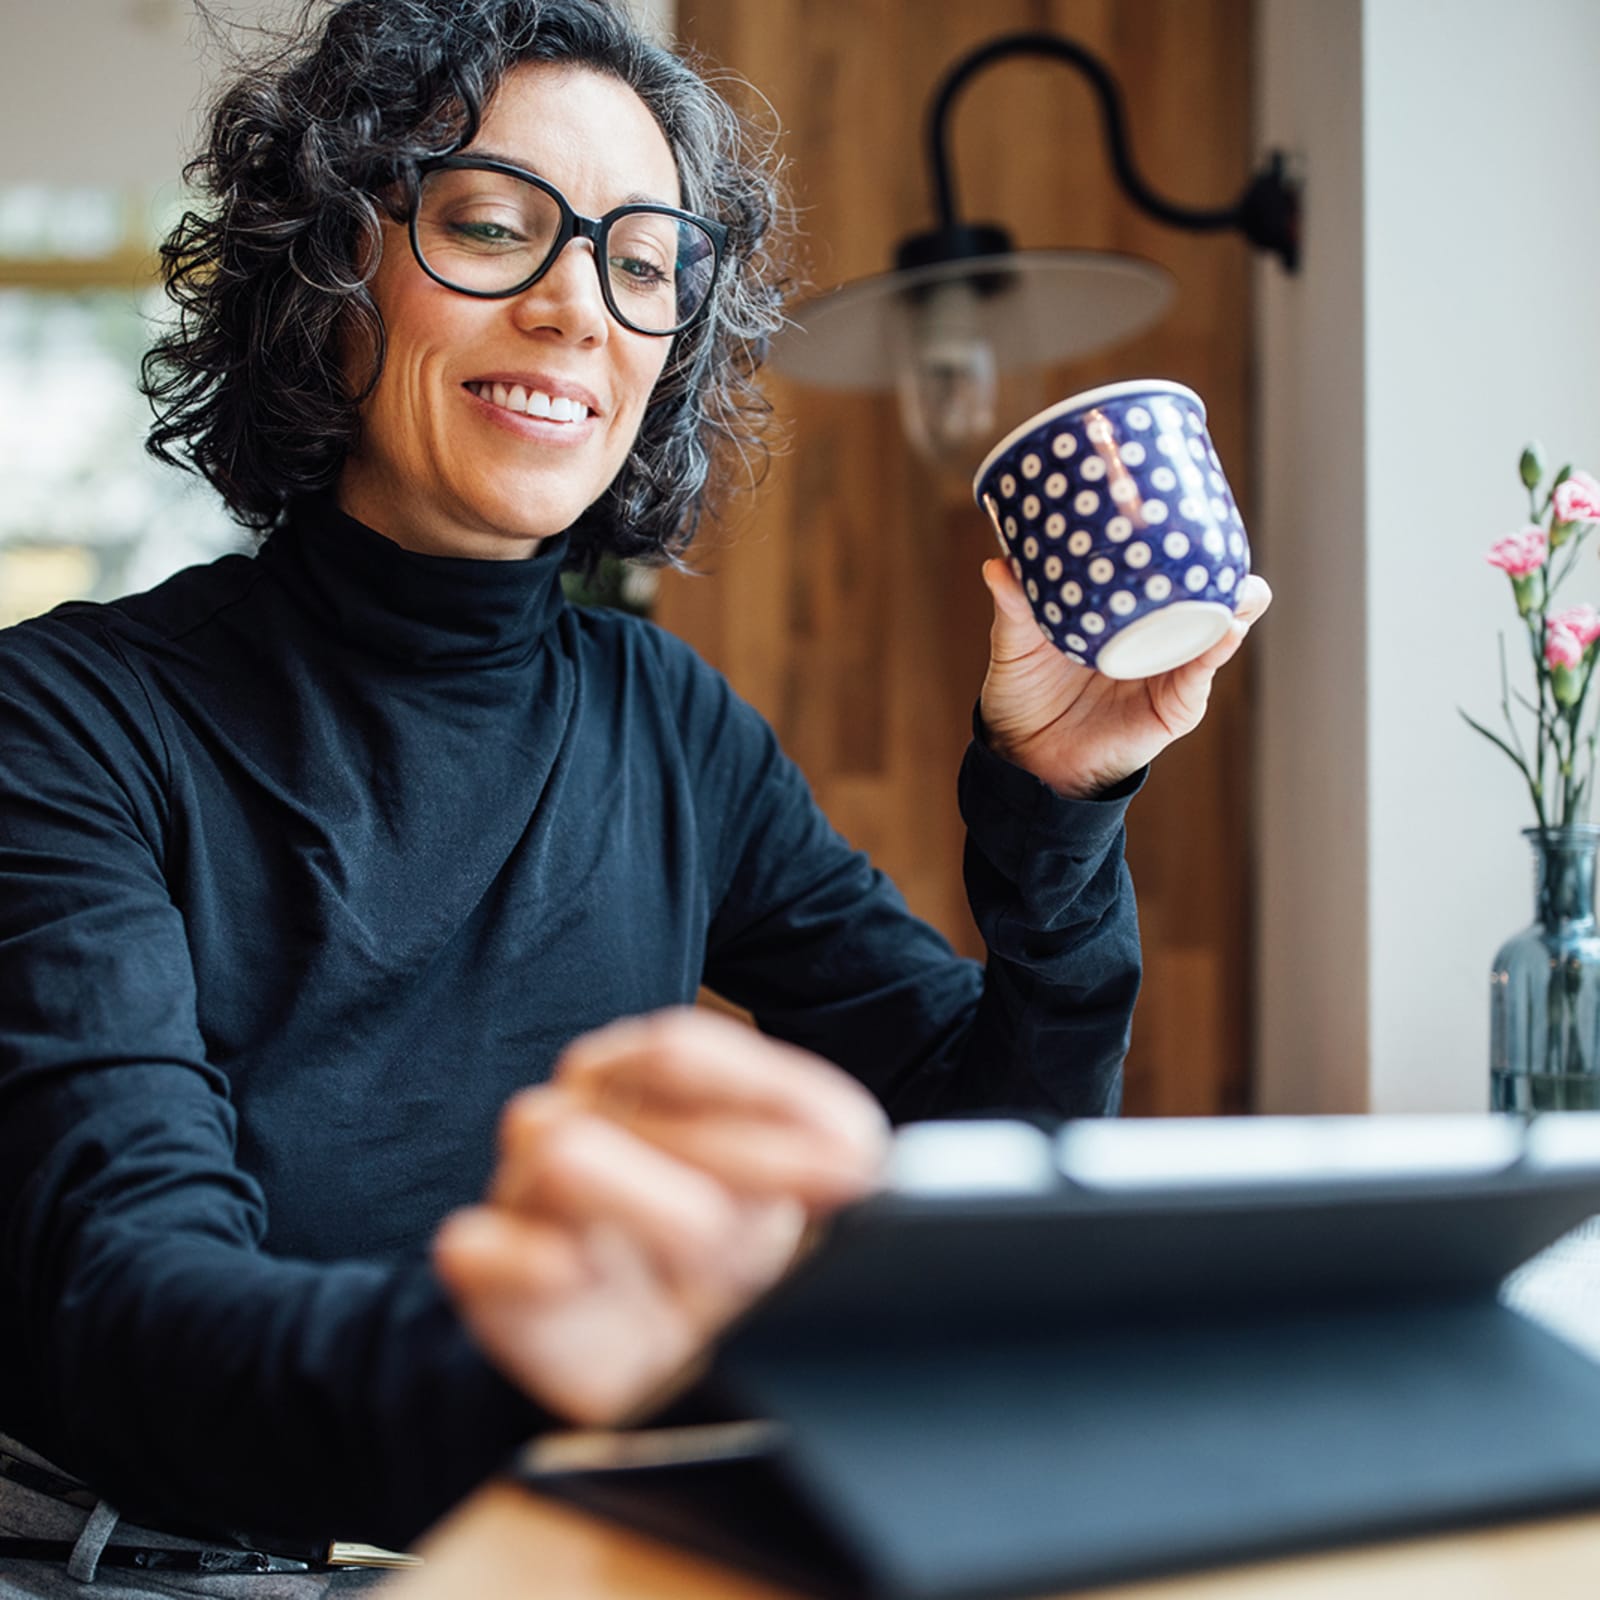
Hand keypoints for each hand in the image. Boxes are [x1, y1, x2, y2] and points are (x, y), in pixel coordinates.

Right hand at [433, 1008, 888, 1426]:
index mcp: (635, 1072)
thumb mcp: (802, 1186)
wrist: (669, 1359)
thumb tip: (858, 1151)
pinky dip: (532, 1260)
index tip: (851, 1160)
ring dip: (657, 1208)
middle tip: (802, 1219)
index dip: (768, 1097)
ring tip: (712, 1260)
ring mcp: (522, 1190)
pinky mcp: (490, 1279)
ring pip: (561, 1153)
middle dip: (742, 1160)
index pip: (679, 1050)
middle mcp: (572, 1111)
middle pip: (637, 1099)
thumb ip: (831, 1144)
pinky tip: (585, 1274)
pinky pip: (476, 1247)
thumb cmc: (733, 1249)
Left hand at [978, 558, 1271, 798]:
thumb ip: (1014, 607)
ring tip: (1237, 586)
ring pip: (1220, 628)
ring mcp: (1171, 669)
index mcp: (1125, 610)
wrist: (1023, 756)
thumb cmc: (1024, 692)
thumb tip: (998, 564)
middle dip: (1225, 567)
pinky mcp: (1175, 706)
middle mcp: (1156, 634)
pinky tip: (1224, 630)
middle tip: (1219, 543)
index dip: (1187, 542)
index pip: (1167, 569)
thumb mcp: (1017, 644)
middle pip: (1209, 593)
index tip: (1191, 509)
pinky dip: (1216, 650)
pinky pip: (1201, 674)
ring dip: (1235, 604)